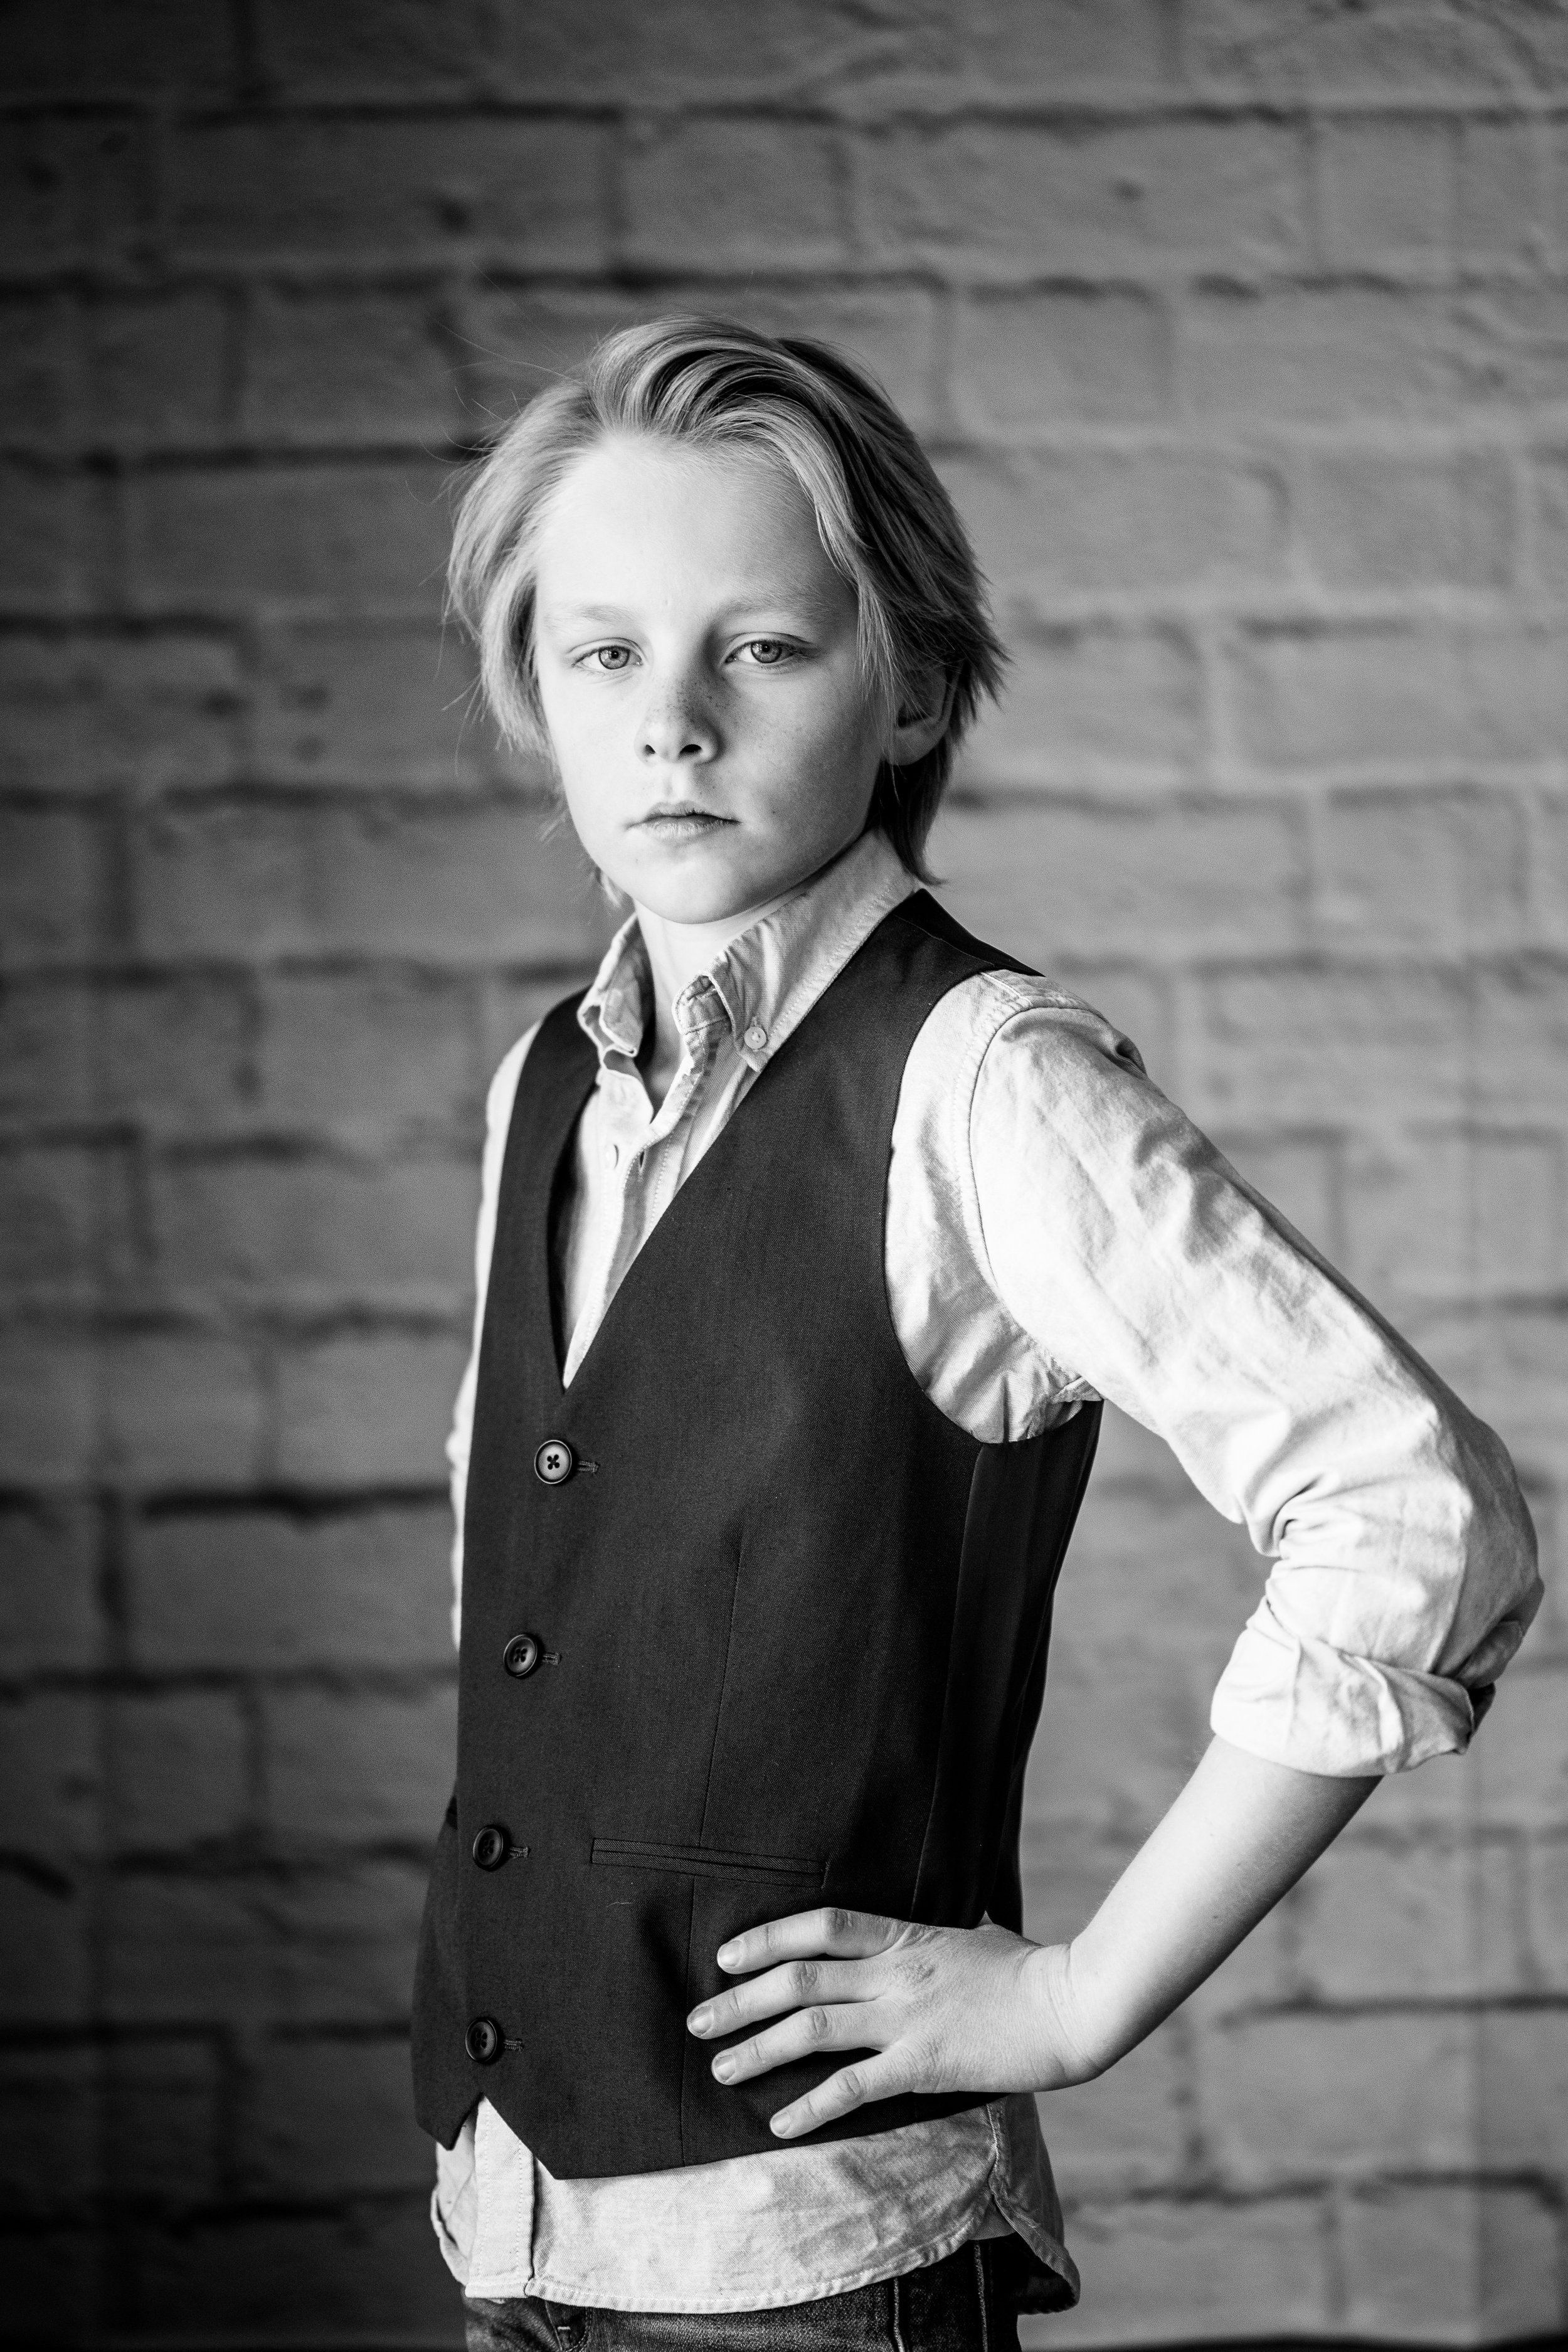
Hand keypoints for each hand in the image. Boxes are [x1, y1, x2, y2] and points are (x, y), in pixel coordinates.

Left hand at [684, 1906, 1101, 2139]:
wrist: (1070, 2005)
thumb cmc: (1028, 1968)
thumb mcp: (974, 1933)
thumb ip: (936, 1935)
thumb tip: (928, 1928)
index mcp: (904, 1936)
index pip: (819, 1927)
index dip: (766, 1938)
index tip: (725, 1956)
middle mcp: (895, 1973)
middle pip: (799, 1979)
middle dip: (740, 2000)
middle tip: (699, 2020)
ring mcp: (906, 2019)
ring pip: (812, 2028)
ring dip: (758, 2048)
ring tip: (719, 2067)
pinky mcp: (923, 2065)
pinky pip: (852, 2087)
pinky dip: (810, 2106)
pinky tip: (778, 2123)